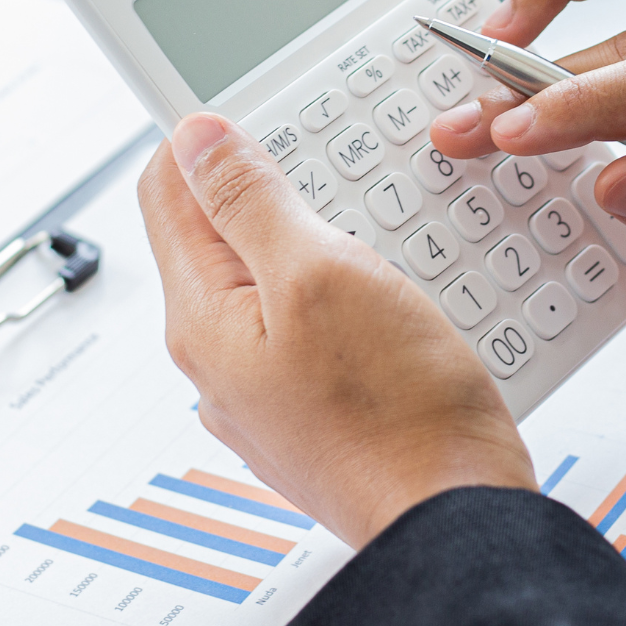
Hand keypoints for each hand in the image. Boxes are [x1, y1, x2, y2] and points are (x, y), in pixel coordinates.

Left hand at [138, 114, 535, 547]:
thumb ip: (251, 201)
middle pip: (222, 238)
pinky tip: (399, 297)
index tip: (259, 106)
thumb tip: (198, 140)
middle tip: (337, 166)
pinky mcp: (318, 416)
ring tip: (378, 233)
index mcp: (202, 321)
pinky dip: (352, 298)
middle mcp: (220, 363)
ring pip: (277, 284)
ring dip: (321, 243)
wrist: (457, 519)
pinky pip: (318, 332)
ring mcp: (268, 396)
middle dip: (275, 189)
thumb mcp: (321, 272)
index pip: (167, 193)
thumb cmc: (398, 412)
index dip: (206, 137)